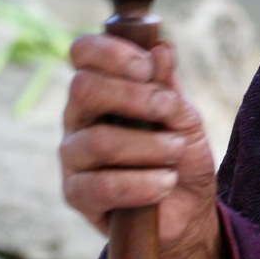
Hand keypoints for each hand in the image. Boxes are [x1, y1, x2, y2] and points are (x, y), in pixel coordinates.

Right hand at [60, 34, 224, 258]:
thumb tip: (161, 48)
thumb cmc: (179, 155)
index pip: (83, 53)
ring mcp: (73, 156)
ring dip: (148, 146)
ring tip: (175, 152)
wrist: (186, 210)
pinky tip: (165, 183)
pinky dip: (142, 183)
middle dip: (133, 96)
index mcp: (101, 88)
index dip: (110, 51)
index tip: (146, 66)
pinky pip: (101, 186)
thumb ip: (168, 85)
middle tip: (167, 110)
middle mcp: (78, 117)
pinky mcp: (76, 195)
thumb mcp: (184, 117)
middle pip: (83, 88)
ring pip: (98, 140)